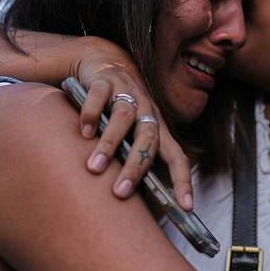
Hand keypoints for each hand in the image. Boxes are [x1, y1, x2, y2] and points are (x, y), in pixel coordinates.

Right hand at [72, 50, 193, 209]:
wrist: (104, 62)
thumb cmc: (117, 110)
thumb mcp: (128, 134)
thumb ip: (130, 157)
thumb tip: (128, 199)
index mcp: (157, 127)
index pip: (177, 156)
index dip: (183, 181)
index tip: (186, 207)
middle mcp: (146, 110)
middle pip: (150, 138)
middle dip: (135, 167)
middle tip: (120, 193)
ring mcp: (127, 93)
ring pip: (125, 118)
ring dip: (110, 144)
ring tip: (94, 168)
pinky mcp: (105, 81)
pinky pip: (100, 96)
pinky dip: (92, 114)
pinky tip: (83, 133)